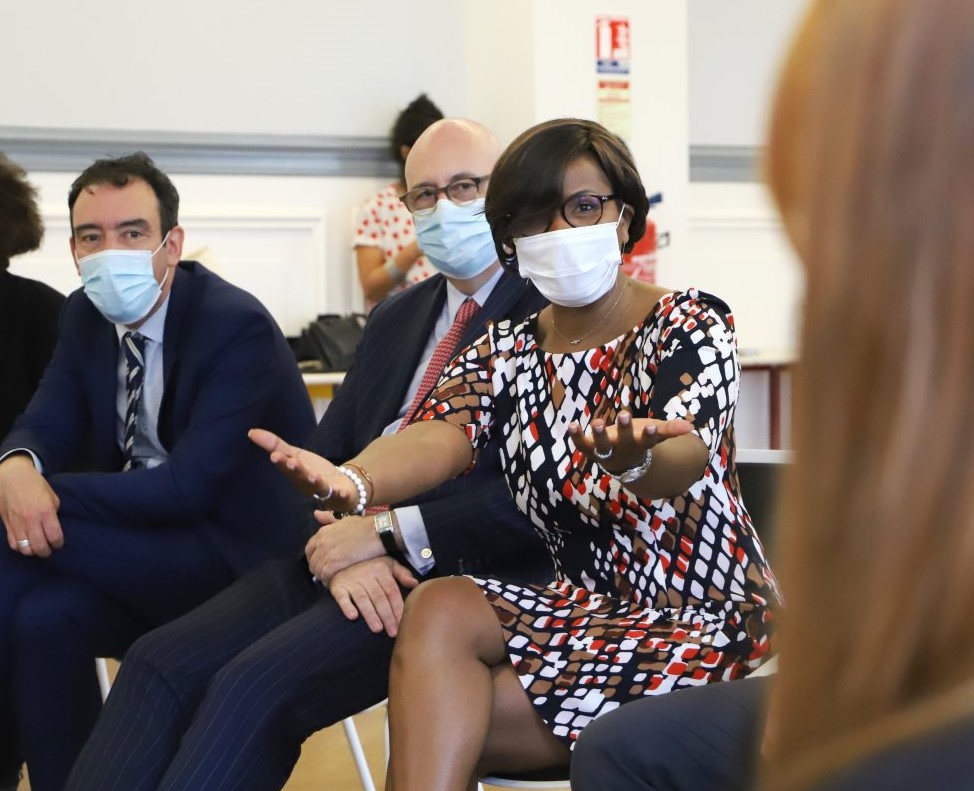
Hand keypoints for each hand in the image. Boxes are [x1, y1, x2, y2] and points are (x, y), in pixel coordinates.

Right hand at [0, 455, 62, 557]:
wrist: (12, 476)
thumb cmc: (35, 484)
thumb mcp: (51, 497)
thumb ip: (53, 513)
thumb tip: (53, 527)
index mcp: (45, 512)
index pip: (54, 536)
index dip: (58, 544)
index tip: (58, 544)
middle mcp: (31, 520)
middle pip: (39, 546)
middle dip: (46, 552)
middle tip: (48, 550)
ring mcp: (17, 523)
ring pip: (25, 548)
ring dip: (32, 551)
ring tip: (36, 548)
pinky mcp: (6, 524)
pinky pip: (13, 543)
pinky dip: (20, 547)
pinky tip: (25, 544)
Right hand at [248, 428, 358, 510]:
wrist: (341, 489)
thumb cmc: (314, 473)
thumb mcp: (295, 456)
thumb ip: (275, 445)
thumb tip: (251, 432)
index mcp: (295, 474)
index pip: (287, 467)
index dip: (281, 461)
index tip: (275, 455)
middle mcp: (308, 484)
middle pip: (301, 477)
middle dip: (296, 470)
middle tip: (291, 462)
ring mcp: (324, 491)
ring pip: (318, 487)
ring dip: (315, 483)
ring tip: (313, 476)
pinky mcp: (341, 495)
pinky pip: (341, 496)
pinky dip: (341, 495)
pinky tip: (342, 492)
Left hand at [305, 512, 384, 584]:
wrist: (377, 532)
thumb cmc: (364, 526)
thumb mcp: (343, 520)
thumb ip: (328, 519)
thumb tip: (316, 514)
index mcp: (322, 532)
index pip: (309, 550)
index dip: (315, 558)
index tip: (324, 562)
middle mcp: (321, 542)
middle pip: (312, 562)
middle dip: (319, 568)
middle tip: (330, 572)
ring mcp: (326, 553)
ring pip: (317, 570)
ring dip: (324, 576)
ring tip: (334, 578)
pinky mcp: (333, 564)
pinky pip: (324, 576)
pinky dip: (329, 580)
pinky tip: (337, 580)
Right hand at [329, 556, 418, 636]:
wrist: (342, 561)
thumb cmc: (371, 566)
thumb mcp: (388, 565)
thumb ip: (402, 574)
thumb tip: (416, 584)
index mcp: (381, 571)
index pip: (392, 591)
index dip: (397, 607)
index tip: (402, 623)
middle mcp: (367, 575)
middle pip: (379, 597)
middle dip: (387, 616)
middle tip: (392, 632)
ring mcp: (352, 581)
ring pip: (363, 599)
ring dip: (370, 614)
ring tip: (377, 629)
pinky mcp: (338, 587)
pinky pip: (342, 597)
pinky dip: (347, 606)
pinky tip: (352, 616)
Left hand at [568, 410, 692, 471]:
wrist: (621, 464)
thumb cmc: (639, 442)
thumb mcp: (655, 435)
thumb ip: (671, 430)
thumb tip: (692, 426)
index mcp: (640, 445)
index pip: (646, 441)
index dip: (648, 435)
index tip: (651, 427)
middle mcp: (623, 450)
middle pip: (624, 441)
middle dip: (624, 429)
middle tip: (624, 415)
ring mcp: (606, 451)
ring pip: (602, 445)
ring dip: (600, 433)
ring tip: (597, 422)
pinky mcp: (591, 449)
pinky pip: (582, 444)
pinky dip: (576, 436)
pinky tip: (571, 425)